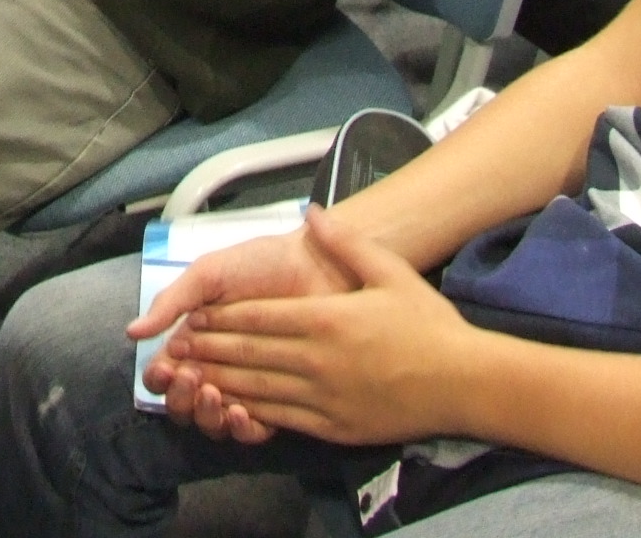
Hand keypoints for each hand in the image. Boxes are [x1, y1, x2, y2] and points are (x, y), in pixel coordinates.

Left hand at [146, 207, 473, 447]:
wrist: (463, 383)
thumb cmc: (428, 325)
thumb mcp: (389, 271)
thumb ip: (345, 241)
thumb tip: (312, 214)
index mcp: (326, 319)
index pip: (258, 317)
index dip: (221, 318)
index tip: (193, 317)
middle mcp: (317, 359)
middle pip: (249, 353)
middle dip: (210, 349)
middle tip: (178, 347)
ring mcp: (324, 396)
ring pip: (258, 388)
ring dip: (220, 380)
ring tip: (192, 374)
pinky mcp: (333, 426)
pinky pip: (282, 417)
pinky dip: (250, 410)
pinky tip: (233, 404)